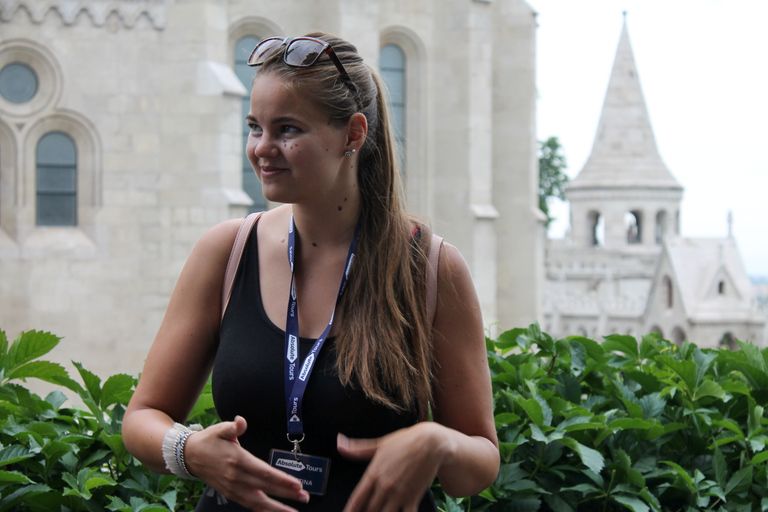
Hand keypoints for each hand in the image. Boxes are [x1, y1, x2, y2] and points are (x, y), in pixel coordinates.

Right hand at [184, 416, 309, 510]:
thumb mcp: (220, 429)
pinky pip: (250, 505)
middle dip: (286, 494)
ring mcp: (233, 489)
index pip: (264, 472)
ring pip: (258, 502)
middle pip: (265, 488)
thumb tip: (241, 421)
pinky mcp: (231, 494)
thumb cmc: (209, 441)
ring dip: (277, 508)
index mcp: (238, 461)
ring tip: (294, 511)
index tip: (296, 484)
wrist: (190, 456)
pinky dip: (263, 510)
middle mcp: (236, 478)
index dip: (281, 480)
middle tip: (304, 497)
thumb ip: (233, 427)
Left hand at [338, 423, 451, 511]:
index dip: (350, 510)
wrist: (430, 443)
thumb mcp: (379, 444)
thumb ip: (357, 449)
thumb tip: (339, 444)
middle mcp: (384, 486)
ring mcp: (398, 494)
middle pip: (369, 511)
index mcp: (373, 474)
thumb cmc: (405, 442)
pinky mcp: (413, 498)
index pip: (356, 499)